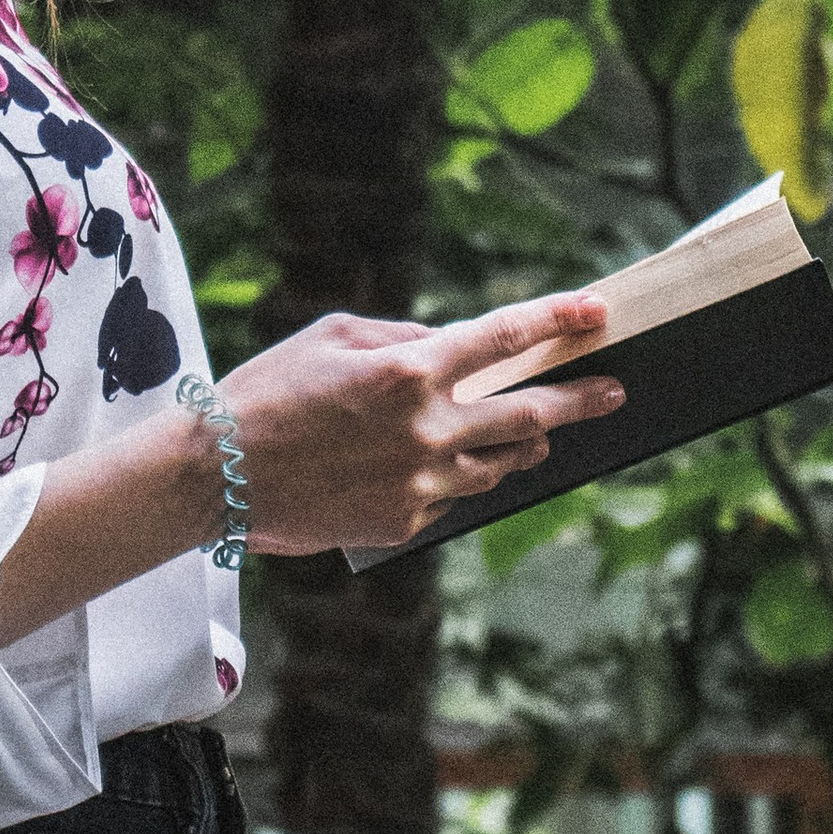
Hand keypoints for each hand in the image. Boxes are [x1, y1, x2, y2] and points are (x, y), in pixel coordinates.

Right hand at [213, 294, 624, 554]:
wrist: (218, 476)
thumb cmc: (267, 393)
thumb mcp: (331, 336)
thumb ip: (399, 335)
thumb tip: (445, 346)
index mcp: (407, 369)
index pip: (502, 338)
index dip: (555, 321)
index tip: (596, 312)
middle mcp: (425, 428)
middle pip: (529, 414)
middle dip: (580, 400)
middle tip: (614, 392)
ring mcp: (419, 482)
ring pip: (500, 464)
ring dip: (523, 446)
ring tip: (538, 434)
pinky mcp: (404, 521)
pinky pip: (452, 495)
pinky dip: (455, 476)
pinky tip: (440, 465)